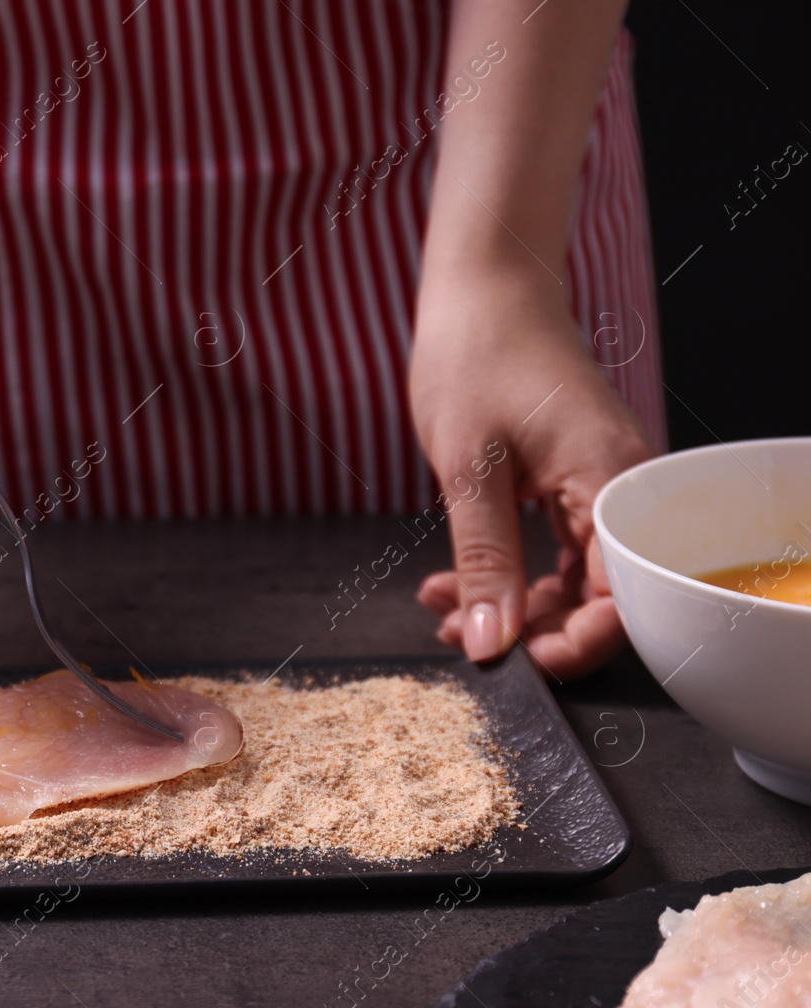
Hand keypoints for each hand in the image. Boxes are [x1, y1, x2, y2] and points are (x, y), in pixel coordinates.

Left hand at [409, 270, 651, 679]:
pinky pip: (554, 548)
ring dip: (508, 602)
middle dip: (530, 628)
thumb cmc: (478, 356)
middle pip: (601, 597)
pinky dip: (507, 570)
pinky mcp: (576, 481)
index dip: (575, 645)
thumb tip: (489, 644)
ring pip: (571, 578)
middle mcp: (624, 490)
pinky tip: (452, 583)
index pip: (623, 600)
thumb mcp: (468, 469)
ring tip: (440, 609)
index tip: (515, 663)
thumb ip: (483, 562)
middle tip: (460, 639)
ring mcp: (603, 486)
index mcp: (616, 484)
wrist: (483, 288)